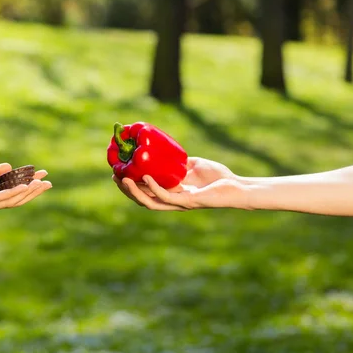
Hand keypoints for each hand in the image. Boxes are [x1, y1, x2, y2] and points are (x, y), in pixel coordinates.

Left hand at [0, 163, 51, 211]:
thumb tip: (9, 166)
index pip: (14, 195)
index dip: (30, 188)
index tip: (43, 179)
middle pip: (17, 199)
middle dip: (34, 191)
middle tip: (49, 182)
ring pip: (11, 200)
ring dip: (27, 192)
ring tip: (40, 184)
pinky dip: (12, 193)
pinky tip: (23, 187)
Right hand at [113, 157, 245, 210]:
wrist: (237, 187)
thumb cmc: (218, 177)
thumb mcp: (193, 164)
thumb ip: (179, 161)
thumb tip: (166, 149)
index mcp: (171, 194)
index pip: (145, 193)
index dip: (129, 186)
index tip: (117, 172)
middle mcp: (173, 201)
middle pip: (142, 200)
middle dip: (126, 190)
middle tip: (114, 175)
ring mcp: (180, 203)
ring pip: (150, 202)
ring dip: (134, 192)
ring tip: (123, 179)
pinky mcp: (189, 202)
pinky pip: (167, 196)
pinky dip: (154, 187)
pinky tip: (146, 177)